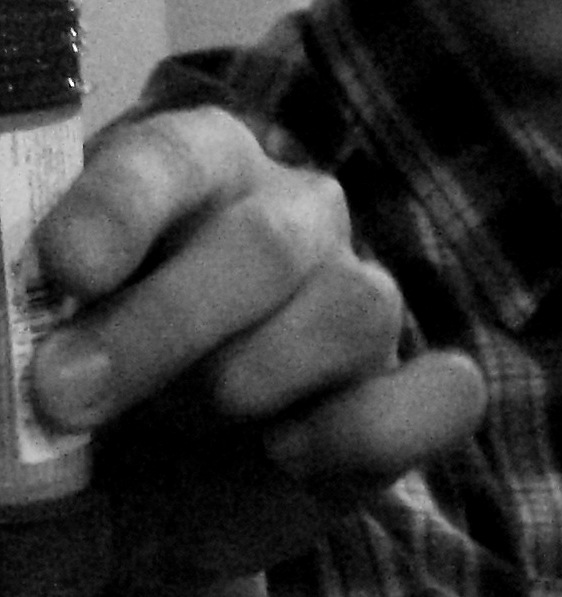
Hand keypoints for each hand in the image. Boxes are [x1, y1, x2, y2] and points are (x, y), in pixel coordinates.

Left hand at [30, 107, 486, 584]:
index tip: (65, 266)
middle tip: (68, 394)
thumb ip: (21, 311)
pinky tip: (292, 454)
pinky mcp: (399, 390)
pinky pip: (441, 393)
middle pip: (266, 243)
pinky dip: (374, 429)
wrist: (149, 481)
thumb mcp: (34, 336)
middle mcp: (292, 218)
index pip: (171, 157)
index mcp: (199, 169)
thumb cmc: (88, 375)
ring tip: (186, 426)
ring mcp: (357, 299)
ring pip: (356, 308)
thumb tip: (8, 327)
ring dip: (256, 382)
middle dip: (167, 323)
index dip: (121, 204)